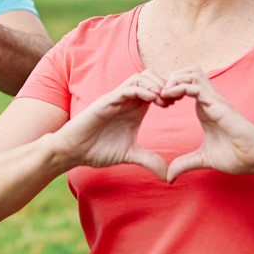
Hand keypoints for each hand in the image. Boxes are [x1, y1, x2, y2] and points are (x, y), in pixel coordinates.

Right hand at [55, 69, 172, 179]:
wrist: (74, 151)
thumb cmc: (98, 149)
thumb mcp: (130, 155)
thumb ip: (149, 160)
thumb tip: (168, 176)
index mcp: (135, 108)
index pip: (156, 89)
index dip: (170, 92)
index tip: (179, 104)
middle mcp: (127, 100)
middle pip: (151, 77)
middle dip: (166, 84)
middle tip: (175, 99)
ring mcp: (116, 99)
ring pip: (140, 78)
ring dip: (155, 84)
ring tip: (165, 99)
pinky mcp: (106, 102)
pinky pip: (126, 89)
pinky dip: (142, 90)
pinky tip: (153, 99)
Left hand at [162, 65, 253, 181]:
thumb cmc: (236, 155)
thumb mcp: (203, 159)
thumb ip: (185, 163)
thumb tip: (169, 176)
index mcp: (204, 108)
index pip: (185, 84)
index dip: (169, 89)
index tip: (158, 103)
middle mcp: (209, 99)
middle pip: (188, 71)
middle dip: (169, 78)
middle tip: (158, 95)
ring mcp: (214, 100)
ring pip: (192, 72)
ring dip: (174, 79)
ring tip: (163, 94)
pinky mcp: (217, 104)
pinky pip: (196, 86)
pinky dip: (179, 87)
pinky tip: (168, 97)